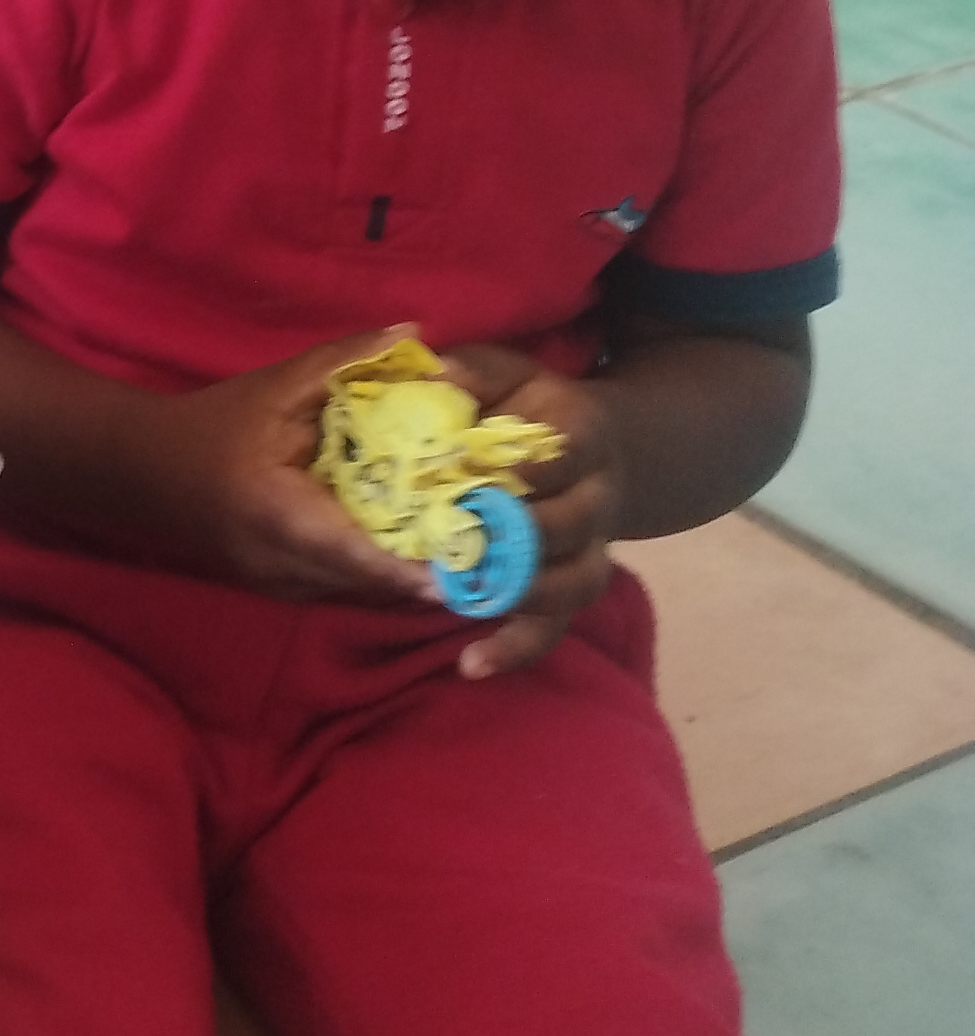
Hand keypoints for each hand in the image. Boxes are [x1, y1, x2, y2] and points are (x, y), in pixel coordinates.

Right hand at [144, 326, 443, 609]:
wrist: (138, 469)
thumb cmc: (210, 424)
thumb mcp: (276, 385)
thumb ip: (344, 361)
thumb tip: (415, 335)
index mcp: (280, 513)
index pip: (354, 554)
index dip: (407, 572)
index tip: (458, 578)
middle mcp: (278, 563)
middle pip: (363, 584)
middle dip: (418, 578)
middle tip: (476, 561)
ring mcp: (273, 584)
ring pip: (351, 593)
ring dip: (396, 582)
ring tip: (453, 562)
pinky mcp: (273, 589)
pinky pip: (334, 589)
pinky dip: (367, 576)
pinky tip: (402, 556)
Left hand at [438, 349, 623, 680]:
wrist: (600, 445)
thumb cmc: (532, 406)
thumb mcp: (510, 373)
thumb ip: (475, 372)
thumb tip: (434, 373)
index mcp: (584, 434)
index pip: (567, 451)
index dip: (533, 465)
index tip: (487, 472)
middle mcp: (598, 495)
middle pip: (573, 524)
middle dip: (521, 536)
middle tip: (462, 541)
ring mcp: (591, 546)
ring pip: (576, 582)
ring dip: (523, 596)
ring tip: (466, 603)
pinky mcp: (572, 584)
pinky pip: (555, 626)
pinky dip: (518, 648)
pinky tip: (471, 663)